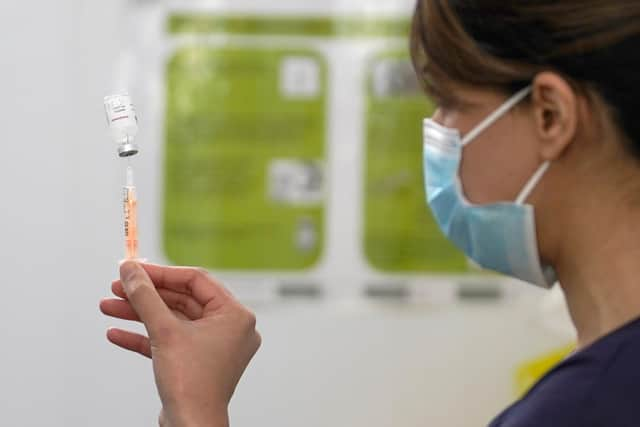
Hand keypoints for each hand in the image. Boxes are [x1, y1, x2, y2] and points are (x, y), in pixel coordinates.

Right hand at [100, 262, 260, 426]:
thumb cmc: (192, 385)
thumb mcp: (165, 331)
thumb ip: (146, 297)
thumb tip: (131, 270)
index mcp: (234, 315)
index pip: (196, 280)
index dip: (162, 273)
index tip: (135, 269)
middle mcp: (229, 329)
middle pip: (182, 300)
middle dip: (146, 296)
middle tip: (119, 287)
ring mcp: (213, 347)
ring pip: (173, 321)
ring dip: (140, 314)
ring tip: (109, 306)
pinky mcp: (197, 363)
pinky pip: (171, 341)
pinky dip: (145, 336)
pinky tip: (117, 333)